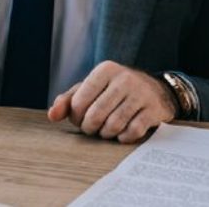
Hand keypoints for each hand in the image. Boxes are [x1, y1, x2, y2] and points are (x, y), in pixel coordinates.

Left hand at [46, 61, 176, 143]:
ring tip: (107, 130)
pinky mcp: (153, 109)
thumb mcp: (92, 88)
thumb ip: (68, 100)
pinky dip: (124, 138)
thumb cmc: (116, 91)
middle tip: (93, 128)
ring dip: (106, 134)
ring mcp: (141, 94)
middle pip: (96, 115)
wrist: (156, 90)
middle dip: (90, 128)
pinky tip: (123, 133)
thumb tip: (52, 115)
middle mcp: (124, 79)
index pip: (79, 102)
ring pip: (114, 125)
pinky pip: (132, 132)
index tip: (81, 119)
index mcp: (105, 70)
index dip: (76, 117)